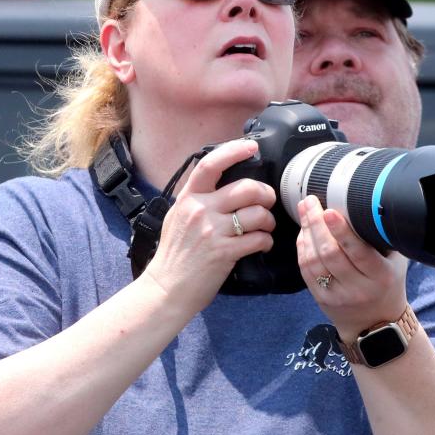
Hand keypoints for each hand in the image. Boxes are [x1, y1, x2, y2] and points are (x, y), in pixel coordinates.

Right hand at [143, 139, 275, 314]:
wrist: (166, 287)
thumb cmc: (174, 254)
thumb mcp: (178, 216)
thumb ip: (197, 199)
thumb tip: (220, 184)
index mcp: (188, 198)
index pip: (210, 164)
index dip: (233, 151)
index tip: (251, 147)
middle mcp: (200, 210)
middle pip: (245, 188)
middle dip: (265, 193)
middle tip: (267, 200)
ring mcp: (213, 231)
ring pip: (257, 214)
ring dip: (268, 220)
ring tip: (265, 227)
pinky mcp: (225, 252)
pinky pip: (258, 239)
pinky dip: (265, 241)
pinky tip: (261, 244)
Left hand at [296, 195, 407, 339]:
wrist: (377, 324)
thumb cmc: (387, 283)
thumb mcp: (395, 261)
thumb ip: (383, 237)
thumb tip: (368, 203)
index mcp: (381, 277)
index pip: (358, 252)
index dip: (342, 231)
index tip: (329, 211)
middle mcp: (358, 289)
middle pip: (330, 253)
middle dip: (316, 223)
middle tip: (310, 201)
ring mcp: (337, 296)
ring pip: (314, 261)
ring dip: (306, 232)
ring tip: (305, 210)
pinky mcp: (321, 299)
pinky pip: (306, 270)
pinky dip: (302, 247)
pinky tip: (303, 231)